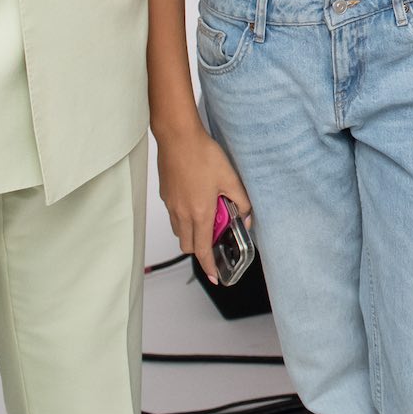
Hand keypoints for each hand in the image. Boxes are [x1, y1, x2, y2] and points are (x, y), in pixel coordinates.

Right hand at [156, 128, 252, 282]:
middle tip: (216, 237)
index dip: (209, 267)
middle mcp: (182, 214)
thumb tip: (246, 217)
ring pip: (181, 231)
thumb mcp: (230, 178)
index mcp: (199, 213)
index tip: (215, 276)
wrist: (178, 137)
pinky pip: (175, 216)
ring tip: (209, 215)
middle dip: (201, 249)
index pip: (202, 250)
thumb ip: (241, 201)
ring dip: (193, 233)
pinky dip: (186, 217)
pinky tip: (198, 199)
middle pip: (189, 245)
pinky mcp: (166, 196)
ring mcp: (171, 205)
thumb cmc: (203, 155)